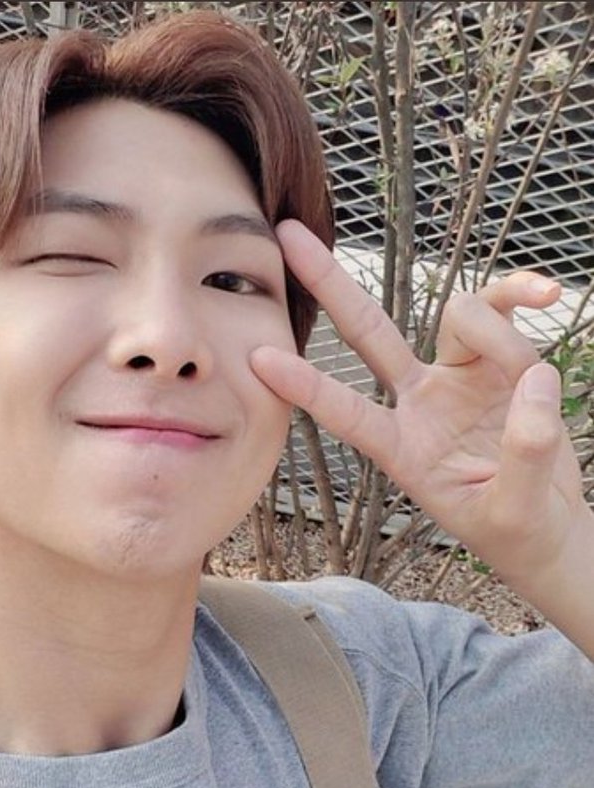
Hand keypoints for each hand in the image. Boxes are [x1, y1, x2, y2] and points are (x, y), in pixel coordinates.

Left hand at [251, 220, 584, 587]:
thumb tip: (535, 378)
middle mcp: (419, 405)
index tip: (259, 359)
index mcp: (402, 451)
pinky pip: (502, 312)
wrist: (549, 527)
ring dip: (497, 331)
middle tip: (288, 235)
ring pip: (459, 319)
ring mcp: (455, 379)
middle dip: (329, 284)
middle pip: (367, 333)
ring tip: (532, 378)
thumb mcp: (517, 511)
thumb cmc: (519, 531)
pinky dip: (520, 296)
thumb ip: (525, 452)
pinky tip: (547, 294)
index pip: (347, 413)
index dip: (306, 387)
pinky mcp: (497, 365)